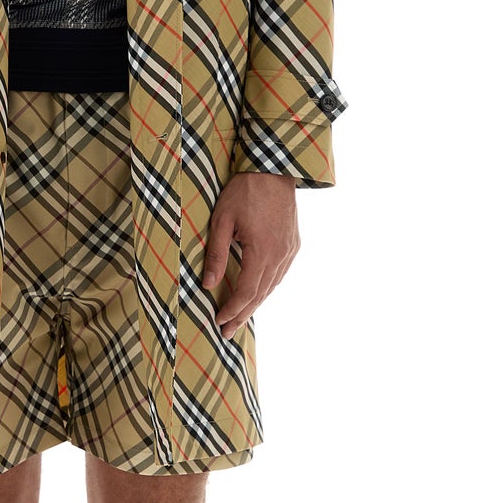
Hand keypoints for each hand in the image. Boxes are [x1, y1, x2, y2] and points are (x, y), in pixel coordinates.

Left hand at [201, 173, 299, 336]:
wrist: (272, 169)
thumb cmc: (243, 192)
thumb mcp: (221, 221)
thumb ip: (216, 255)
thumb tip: (208, 285)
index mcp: (261, 251)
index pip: (246, 291)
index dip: (232, 310)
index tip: (219, 321)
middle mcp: (280, 255)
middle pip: (260, 295)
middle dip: (242, 315)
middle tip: (227, 332)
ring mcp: (290, 250)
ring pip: (272, 286)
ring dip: (255, 304)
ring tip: (239, 318)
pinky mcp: (293, 244)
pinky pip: (280, 274)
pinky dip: (266, 288)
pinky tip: (257, 294)